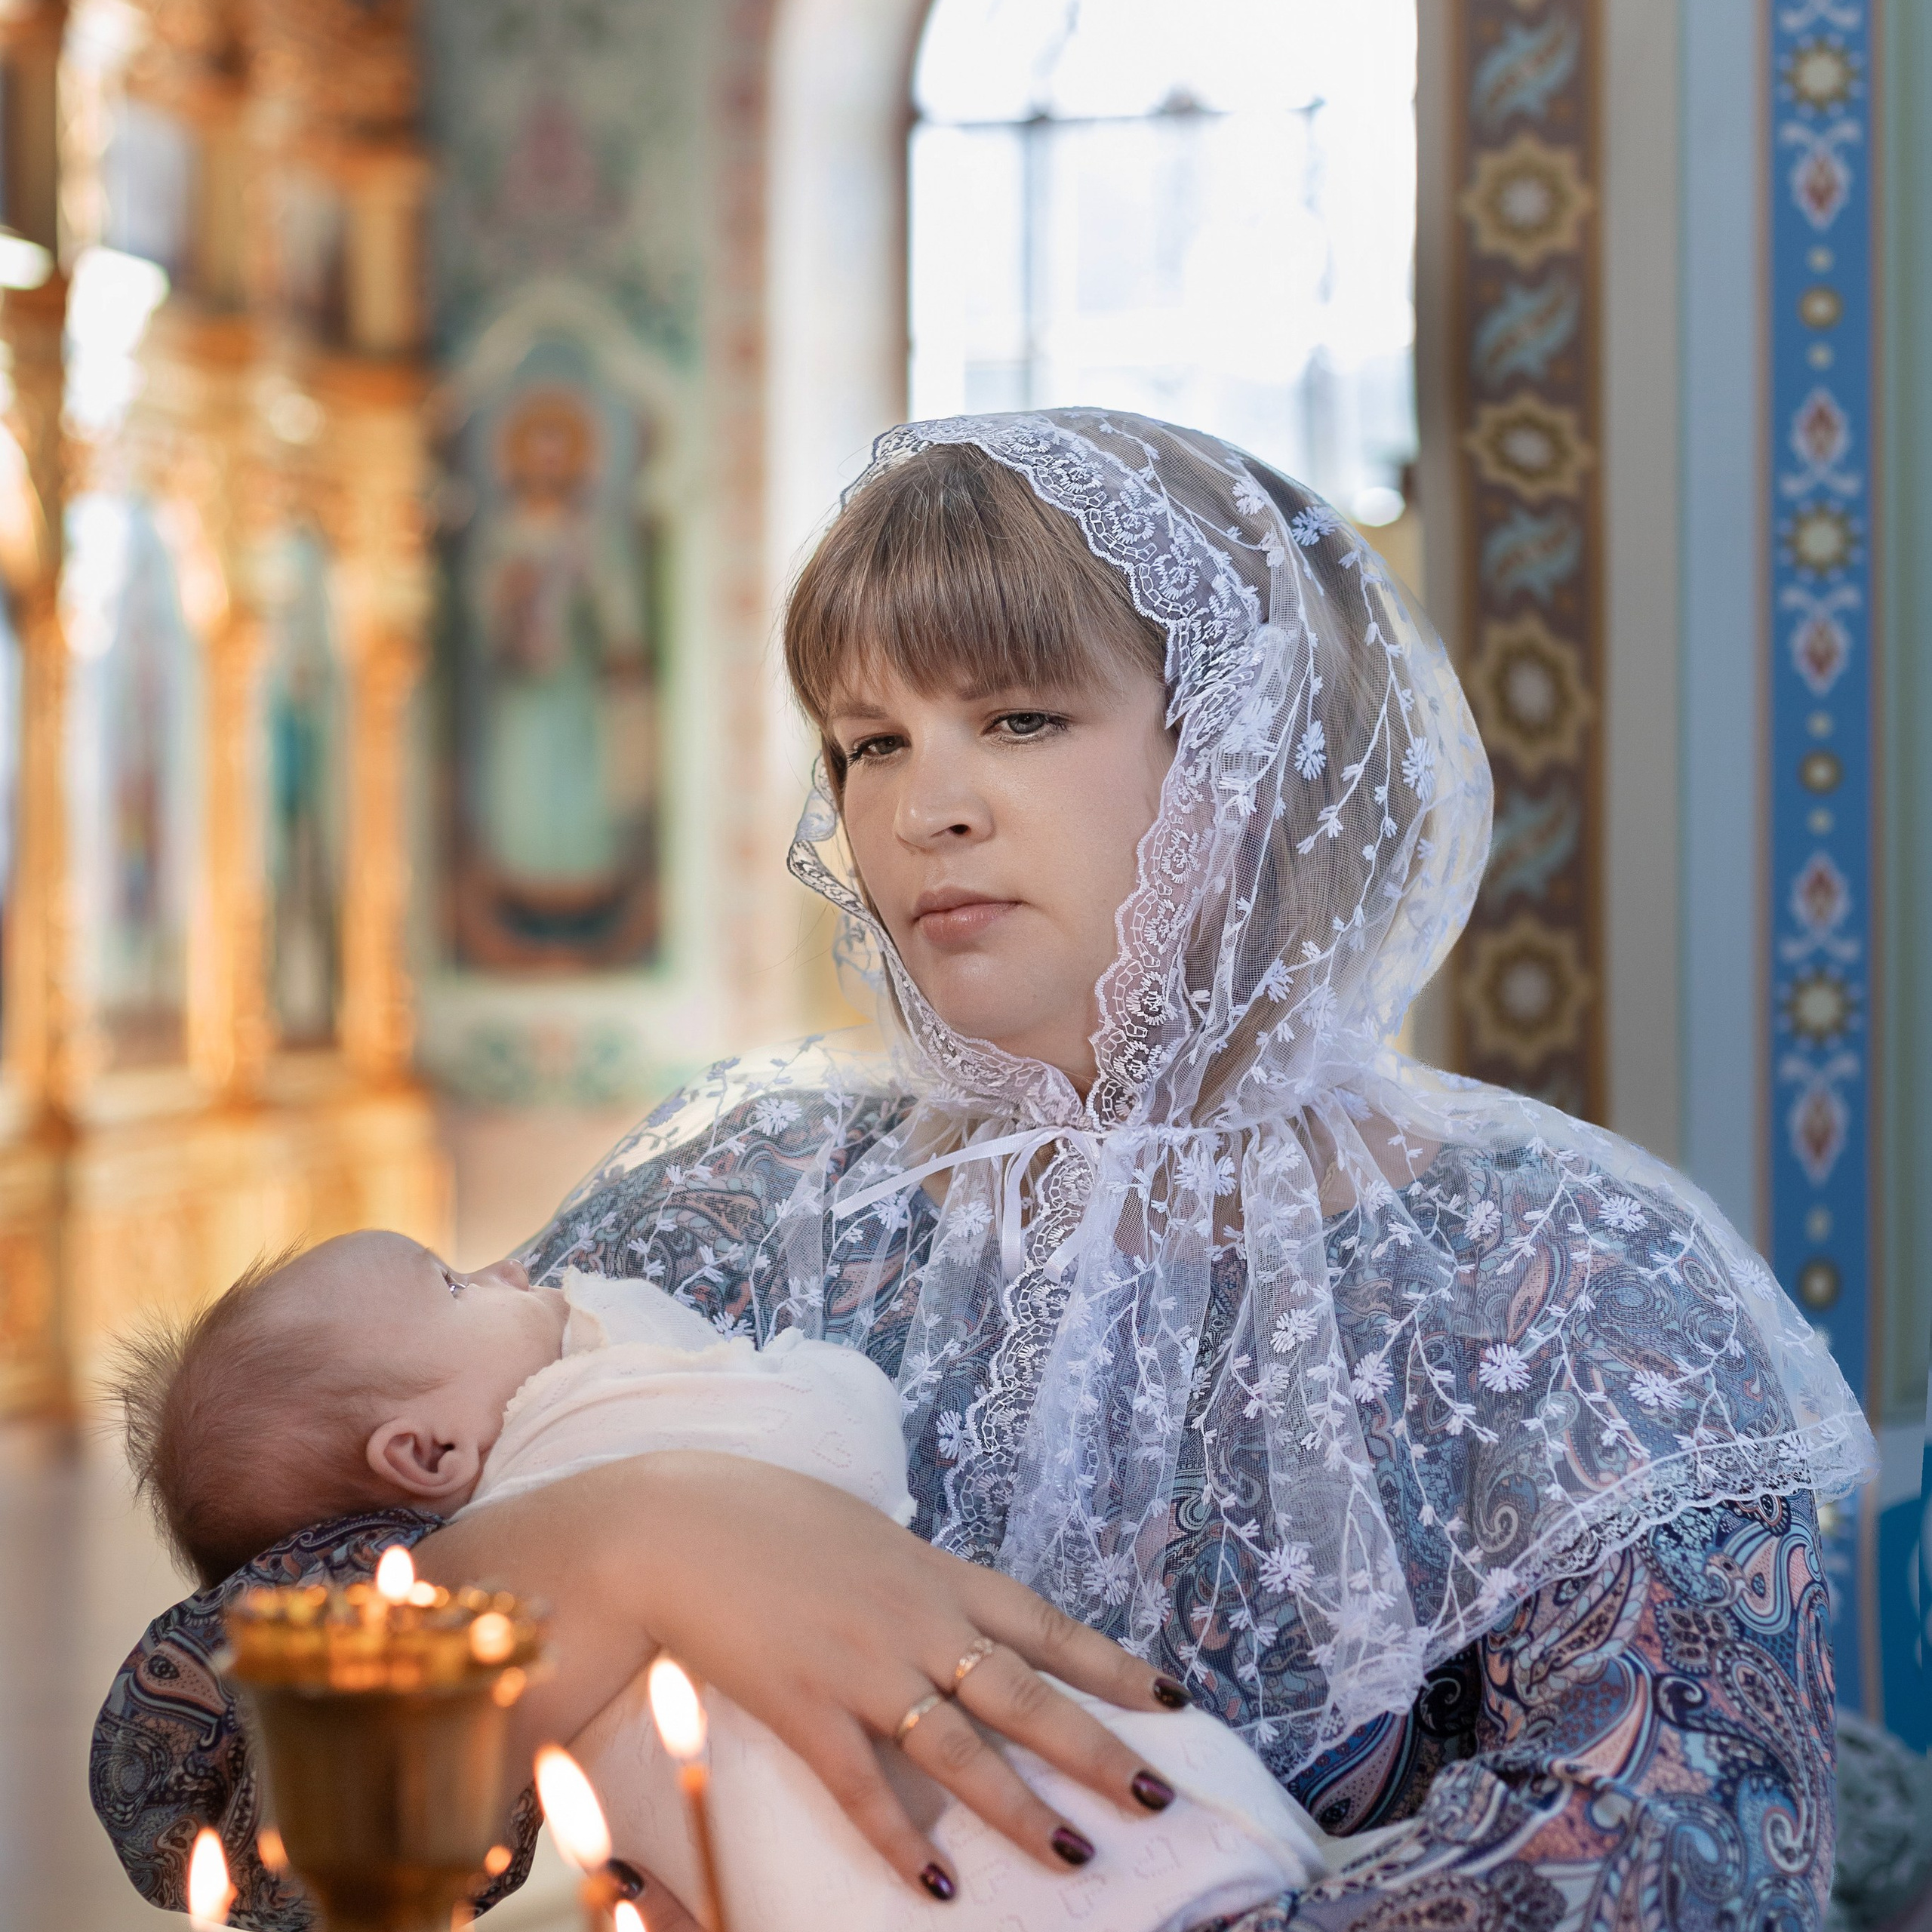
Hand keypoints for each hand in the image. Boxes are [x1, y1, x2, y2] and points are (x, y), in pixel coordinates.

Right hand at [418, 1451, 1186, 1897]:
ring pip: (961, 1751)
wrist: (674, 1522)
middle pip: (1025, 1695)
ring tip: (1075, 1856)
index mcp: (935, 1573)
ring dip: (1020, 1810)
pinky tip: (935, 1887)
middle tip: (1158, 1798)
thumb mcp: (863, 1533)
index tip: (1172, 1700)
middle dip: (1097, 1751)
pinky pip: (862, 1788)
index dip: (1112, 1665)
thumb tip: (951, 1609)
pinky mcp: (803, 1704)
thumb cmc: (767, 1518)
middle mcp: (917, 1619)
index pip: (1046, 1625)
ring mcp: (862, 1665)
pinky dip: (900, 1842)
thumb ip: (914, 1577)